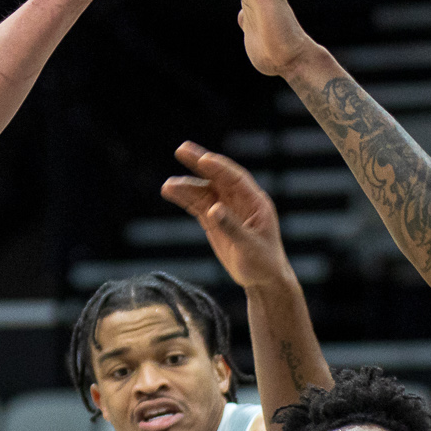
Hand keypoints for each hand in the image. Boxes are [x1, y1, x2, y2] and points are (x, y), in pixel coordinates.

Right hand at [161, 142, 294, 288]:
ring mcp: (226, 210)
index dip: (219, 168)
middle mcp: (239, 201)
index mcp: (255, 202)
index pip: (235, 178)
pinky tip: (170, 192)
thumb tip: (213, 209)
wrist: (263, 280)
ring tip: (167, 186)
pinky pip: (197, 206)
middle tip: (181, 149)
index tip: (202, 160)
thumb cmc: (263, 263)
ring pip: (204, 192)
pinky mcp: (214, 222)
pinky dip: (185, 199)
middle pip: (217, 178)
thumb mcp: (250, 246)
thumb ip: (232, 227)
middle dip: (199, 163)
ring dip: (186, 187)